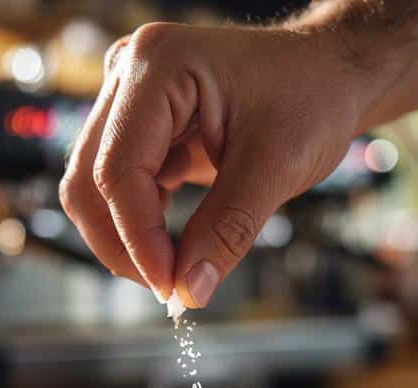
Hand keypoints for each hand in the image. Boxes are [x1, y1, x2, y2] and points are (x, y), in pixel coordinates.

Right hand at [59, 22, 362, 307]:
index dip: (137, 237)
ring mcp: (128, 97)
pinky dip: (141, 223)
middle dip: (122, 243)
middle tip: (170, 289)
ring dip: (127, 237)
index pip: (120, 168)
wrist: (327, 74)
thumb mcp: (278, 166)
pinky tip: (176, 247)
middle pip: (90, 179)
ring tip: (176, 271)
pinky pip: (120, 185)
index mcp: (160, 64)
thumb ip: (228, 230)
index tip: (169, 288)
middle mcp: (130, 71)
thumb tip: (188, 293)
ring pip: (95, 187)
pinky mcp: (138, 124)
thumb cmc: (311, 99)